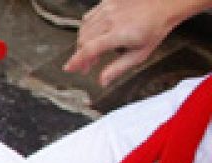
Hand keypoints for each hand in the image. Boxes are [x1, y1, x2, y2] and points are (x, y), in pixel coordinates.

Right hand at [63, 0, 181, 86]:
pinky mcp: (107, 1)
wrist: (166, 3)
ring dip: (83, 42)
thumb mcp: (140, 53)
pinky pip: (89, 16)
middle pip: (84, 40)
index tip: (69, 68)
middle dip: (81, 55)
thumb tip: (103, 81)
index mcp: (120, 33)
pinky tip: (92, 34)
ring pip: (84, 28)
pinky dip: (86, 28)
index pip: (89, 49)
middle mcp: (111, 19)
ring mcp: (108, 8)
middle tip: (86, 65)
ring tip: (91, 51)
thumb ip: (118, 68)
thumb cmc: (156, 27)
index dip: (76, 61)